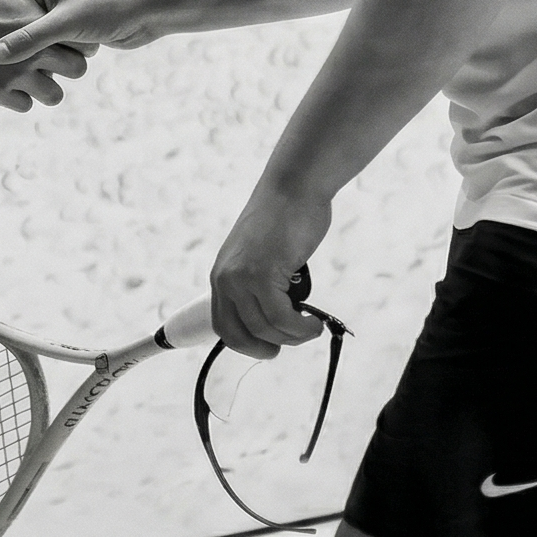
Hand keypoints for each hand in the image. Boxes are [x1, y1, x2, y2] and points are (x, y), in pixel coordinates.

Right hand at [0, 0, 169, 63]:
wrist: (149, 10)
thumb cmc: (107, 6)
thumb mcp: (63, 24)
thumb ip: (29, 40)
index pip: (8, 12)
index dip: (4, 33)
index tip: (0, 50)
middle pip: (22, 33)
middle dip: (29, 50)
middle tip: (24, 65)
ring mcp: (60, 17)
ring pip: (40, 48)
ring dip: (47, 60)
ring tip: (52, 65)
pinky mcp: (73, 35)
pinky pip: (55, 54)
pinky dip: (57, 63)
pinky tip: (58, 70)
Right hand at [0, 0, 92, 112]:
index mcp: (38, 21)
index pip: (81, 41)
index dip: (76, 44)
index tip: (64, 44)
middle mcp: (33, 49)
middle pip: (77, 69)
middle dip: (66, 68)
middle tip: (50, 64)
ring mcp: (15, 73)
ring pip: (54, 95)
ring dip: (45, 89)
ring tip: (30, 80)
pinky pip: (25, 105)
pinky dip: (19, 98)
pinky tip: (7, 86)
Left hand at [210, 185, 331, 359]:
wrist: (293, 188)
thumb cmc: (286, 218)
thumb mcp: (261, 255)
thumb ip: (260, 284)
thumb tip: (277, 317)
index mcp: (222, 274)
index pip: (223, 325)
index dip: (246, 343)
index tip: (268, 347)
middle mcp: (225, 278)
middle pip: (238, 335)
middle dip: (265, 348)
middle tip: (291, 341)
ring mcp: (241, 277)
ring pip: (264, 329)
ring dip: (292, 337)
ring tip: (310, 329)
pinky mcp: (262, 274)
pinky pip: (282, 318)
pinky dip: (300, 328)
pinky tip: (314, 323)